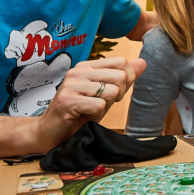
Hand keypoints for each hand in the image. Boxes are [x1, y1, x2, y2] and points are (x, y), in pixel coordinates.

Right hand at [32, 57, 146, 149]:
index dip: (126, 80)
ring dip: (104, 107)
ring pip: (112, 91)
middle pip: (121, 76)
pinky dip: (95, 116)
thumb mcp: (106, 94)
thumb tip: (143, 62)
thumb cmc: (80, 113)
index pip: (122, 62)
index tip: (110, 94)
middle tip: (98, 105)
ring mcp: (71, 84)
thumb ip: (124, 78)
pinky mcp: (67, 100)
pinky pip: (99, 106)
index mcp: (87, 66)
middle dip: (116, 96)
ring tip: (88, 111)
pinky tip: (82, 117)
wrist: (50, 132)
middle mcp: (78, 71)